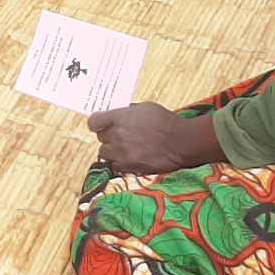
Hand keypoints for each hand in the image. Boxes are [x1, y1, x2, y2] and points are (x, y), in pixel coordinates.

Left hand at [88, 103, 218, 174]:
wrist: (181, 143)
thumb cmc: (166, 122)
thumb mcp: (145, 107)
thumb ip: (127, 112)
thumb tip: (116, 115)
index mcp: (119, 118)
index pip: (93, 122)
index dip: (97, 122)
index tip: (101, 122)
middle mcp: (117, 136)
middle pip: (100, 137)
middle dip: (108, 135)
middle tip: (120, 134)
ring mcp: (121, 153)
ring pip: (104, 152)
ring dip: (111, 149)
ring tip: (125, 146)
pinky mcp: (128, 167)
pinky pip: (114, 165)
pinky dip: (119, 162)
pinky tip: (129, 156)